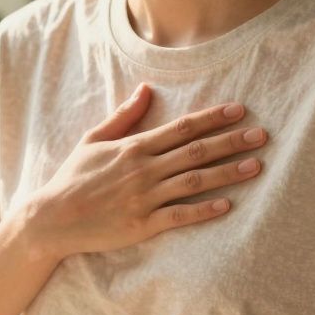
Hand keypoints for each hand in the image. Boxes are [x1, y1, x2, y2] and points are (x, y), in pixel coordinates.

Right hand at [23, 83, 268, 260]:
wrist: (52, 218)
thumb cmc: (73, 177)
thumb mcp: (94, 139)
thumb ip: (124, 116)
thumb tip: (146, 89)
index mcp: (135, 147)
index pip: (183, 128)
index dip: (214, 118)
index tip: (240, 110)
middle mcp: (144, 170)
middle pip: (197, 152)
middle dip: (232, 142)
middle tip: (262, 135)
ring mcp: (145, 198)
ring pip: (195, 181)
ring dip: (228, 173)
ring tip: (257, 166)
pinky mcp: (143, 225)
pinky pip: (180, 215)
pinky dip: (205, 210)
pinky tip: (228, 204)